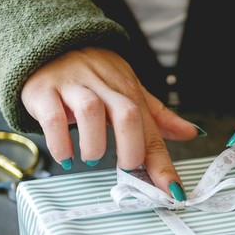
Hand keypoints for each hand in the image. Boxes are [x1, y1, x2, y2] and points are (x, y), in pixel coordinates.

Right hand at [21, 47, 198, 197]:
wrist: (49, 42)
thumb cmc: (92, 73)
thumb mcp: (128, 89)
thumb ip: (157, 115)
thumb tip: (191, 132)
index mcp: (128, 91)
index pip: (151, 130)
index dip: (163, 164)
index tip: (172, 192)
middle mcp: (103, 87)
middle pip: (126, 115)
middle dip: (131, 150)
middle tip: (125, 169)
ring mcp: (73, 88)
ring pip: (91, 111)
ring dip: (94, 145)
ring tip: (92, 159)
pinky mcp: (44, 92)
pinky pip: (53, 117)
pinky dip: (60, 142)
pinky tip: (66, 156)